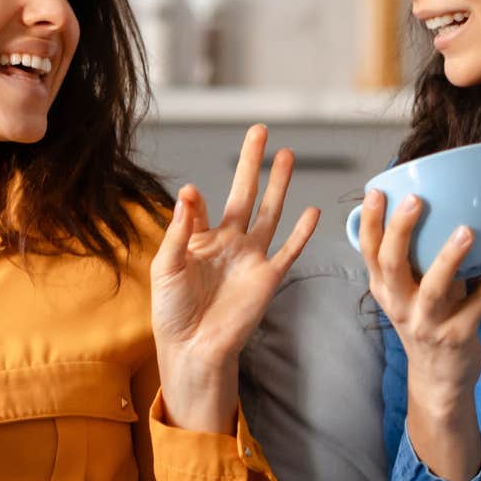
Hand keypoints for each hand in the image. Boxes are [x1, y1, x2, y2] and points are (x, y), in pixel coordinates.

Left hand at [150, 124, 321, 432]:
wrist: (193, 349)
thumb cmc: (173, 312)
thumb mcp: (167, 266)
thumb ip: (181, 229)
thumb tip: (189, 191)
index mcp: (199, 239)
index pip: (202, 205)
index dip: (196, 200)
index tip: (193, 195)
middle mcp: (229, 242)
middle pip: (245, 193)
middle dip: (252, 163)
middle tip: (260, 131)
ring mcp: (251, 258)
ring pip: (270, 212)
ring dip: (279, 184)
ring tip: (287, 155)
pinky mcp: (268, 277)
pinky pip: (289, 250)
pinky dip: (301, 232)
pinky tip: (313, 210)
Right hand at [359, 186, 480, 480]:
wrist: (437, 381)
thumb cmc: (426, 323)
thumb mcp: (409, 293)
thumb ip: (417, 258)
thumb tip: (440, 203)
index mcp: (385, 290)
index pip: (369, 252)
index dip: (371, 221)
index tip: (377, 190)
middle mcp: (400, 305)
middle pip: (392, 265)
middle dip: (401, 231)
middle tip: (416, 199)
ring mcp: (428, 323)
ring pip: (435, 288)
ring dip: (450, 258)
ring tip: (466, 230)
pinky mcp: (458, 336)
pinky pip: (480, 304)